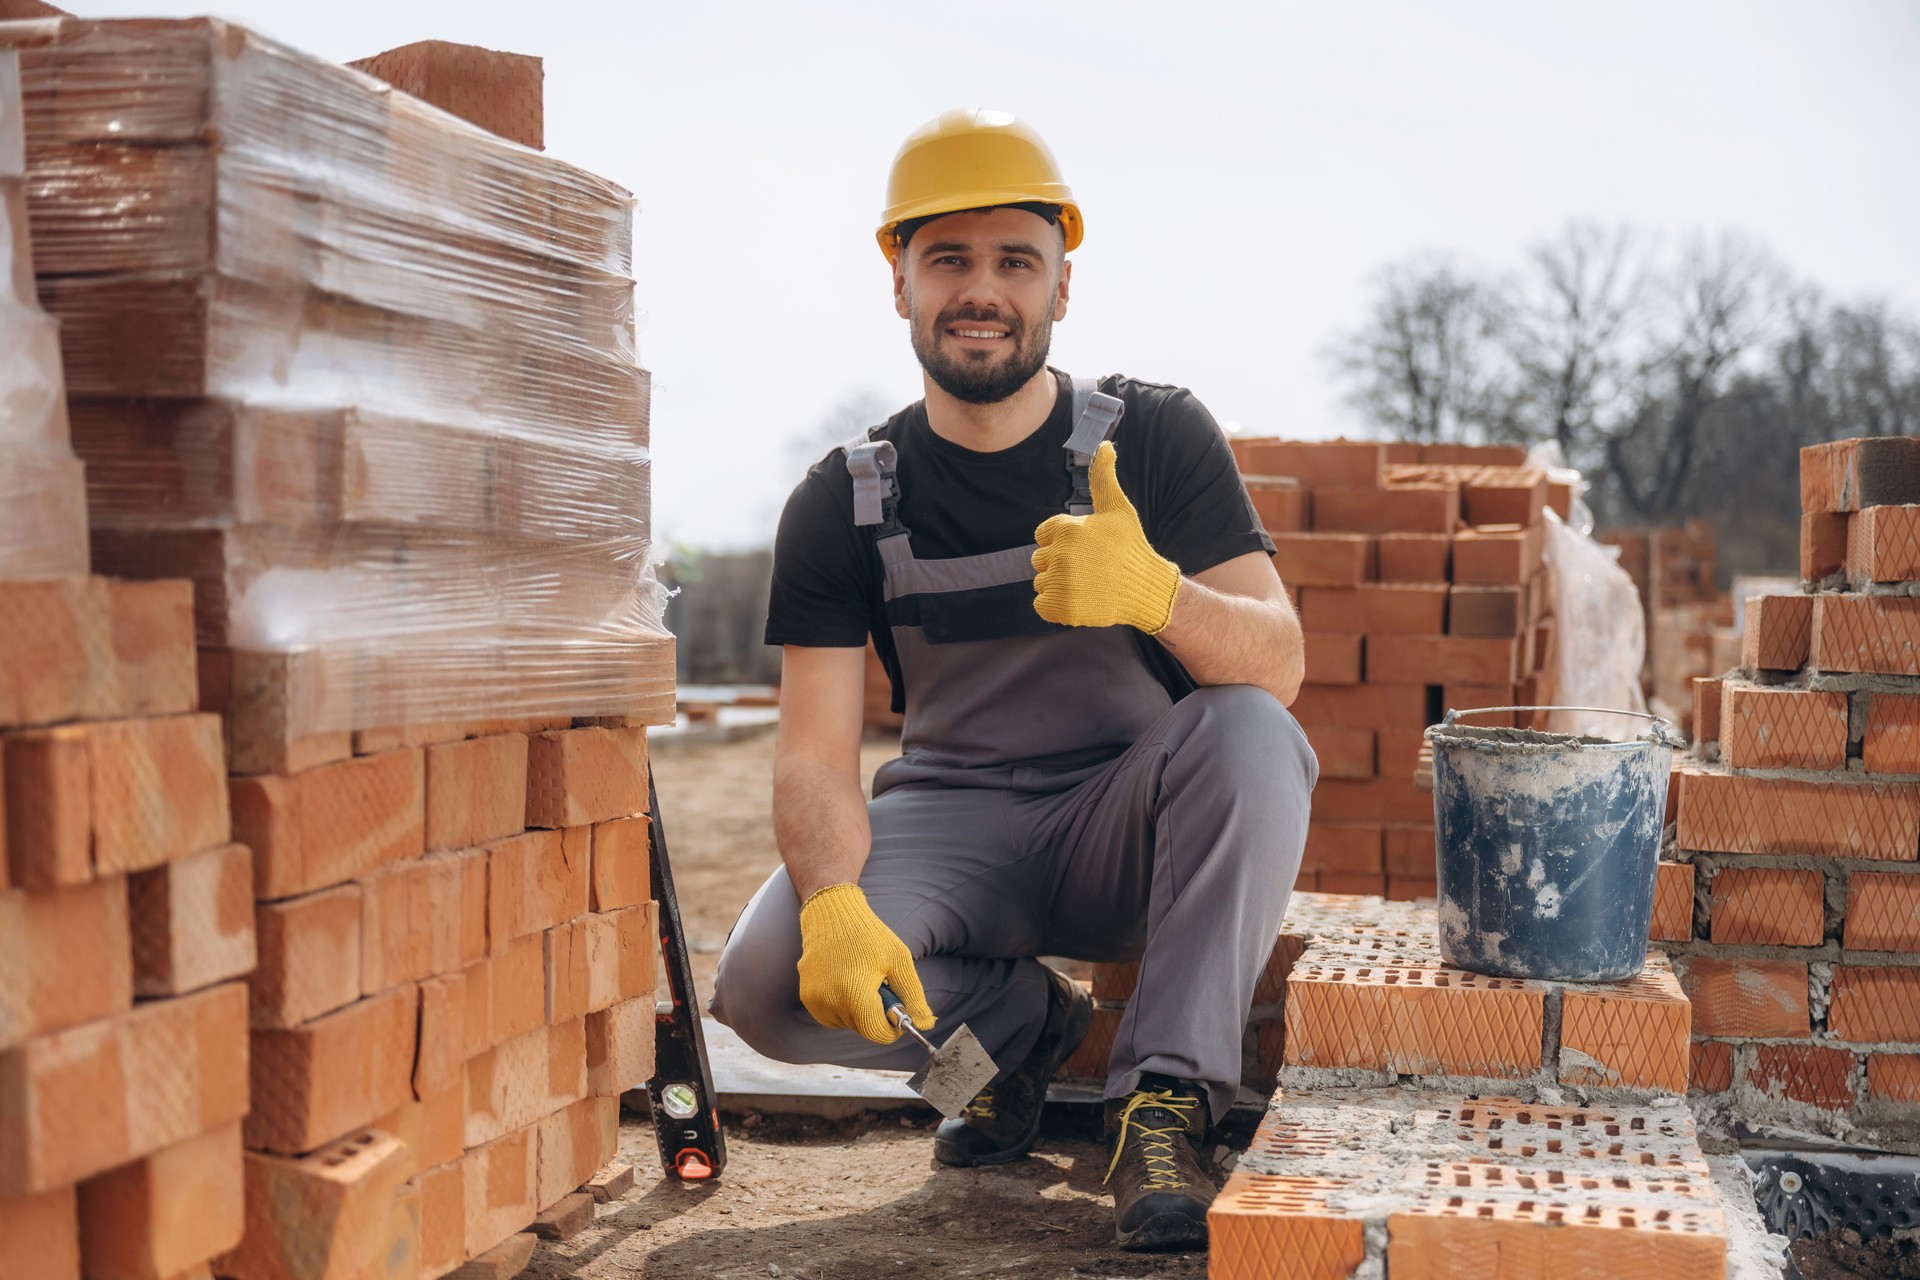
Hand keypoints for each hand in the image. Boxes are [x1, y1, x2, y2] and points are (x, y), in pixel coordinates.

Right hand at [796, 884, 935, 1043]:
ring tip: (861, 980)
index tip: (897, 1011)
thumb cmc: (869, 935)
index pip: (878, 1033)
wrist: (831, 914)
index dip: (892, 1027)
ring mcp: (816, 1000)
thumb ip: (914, 996)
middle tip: (879, 986)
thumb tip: (925, 1025)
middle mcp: (832, 1001)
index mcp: (856, 994)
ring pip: (846, 1024)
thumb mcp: (899, 961)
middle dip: (875, 1015)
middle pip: (863, 1030)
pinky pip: (830, 1016)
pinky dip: (841, 1008)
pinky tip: (846, 982)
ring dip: (858, 1012)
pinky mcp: (806, 996)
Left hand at [1032, 442, 1181, 633]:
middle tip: (1088, 567)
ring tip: (1086, 583)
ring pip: (1041, 582)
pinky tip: (1080, 598)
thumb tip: (1104, 445)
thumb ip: (1103, 477)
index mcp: (1068, 529)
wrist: (1147, 588)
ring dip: (1058, 585)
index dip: (1061, 541)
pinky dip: (1056, 605)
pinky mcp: (1061, 608)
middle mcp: (1061, 554)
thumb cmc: (1131, 546)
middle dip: (1059, 563)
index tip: (1084, 548)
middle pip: (1040, 559)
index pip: (1043, 535)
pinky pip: (1042, 605)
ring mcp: (1061, 583)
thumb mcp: (1117, 509)